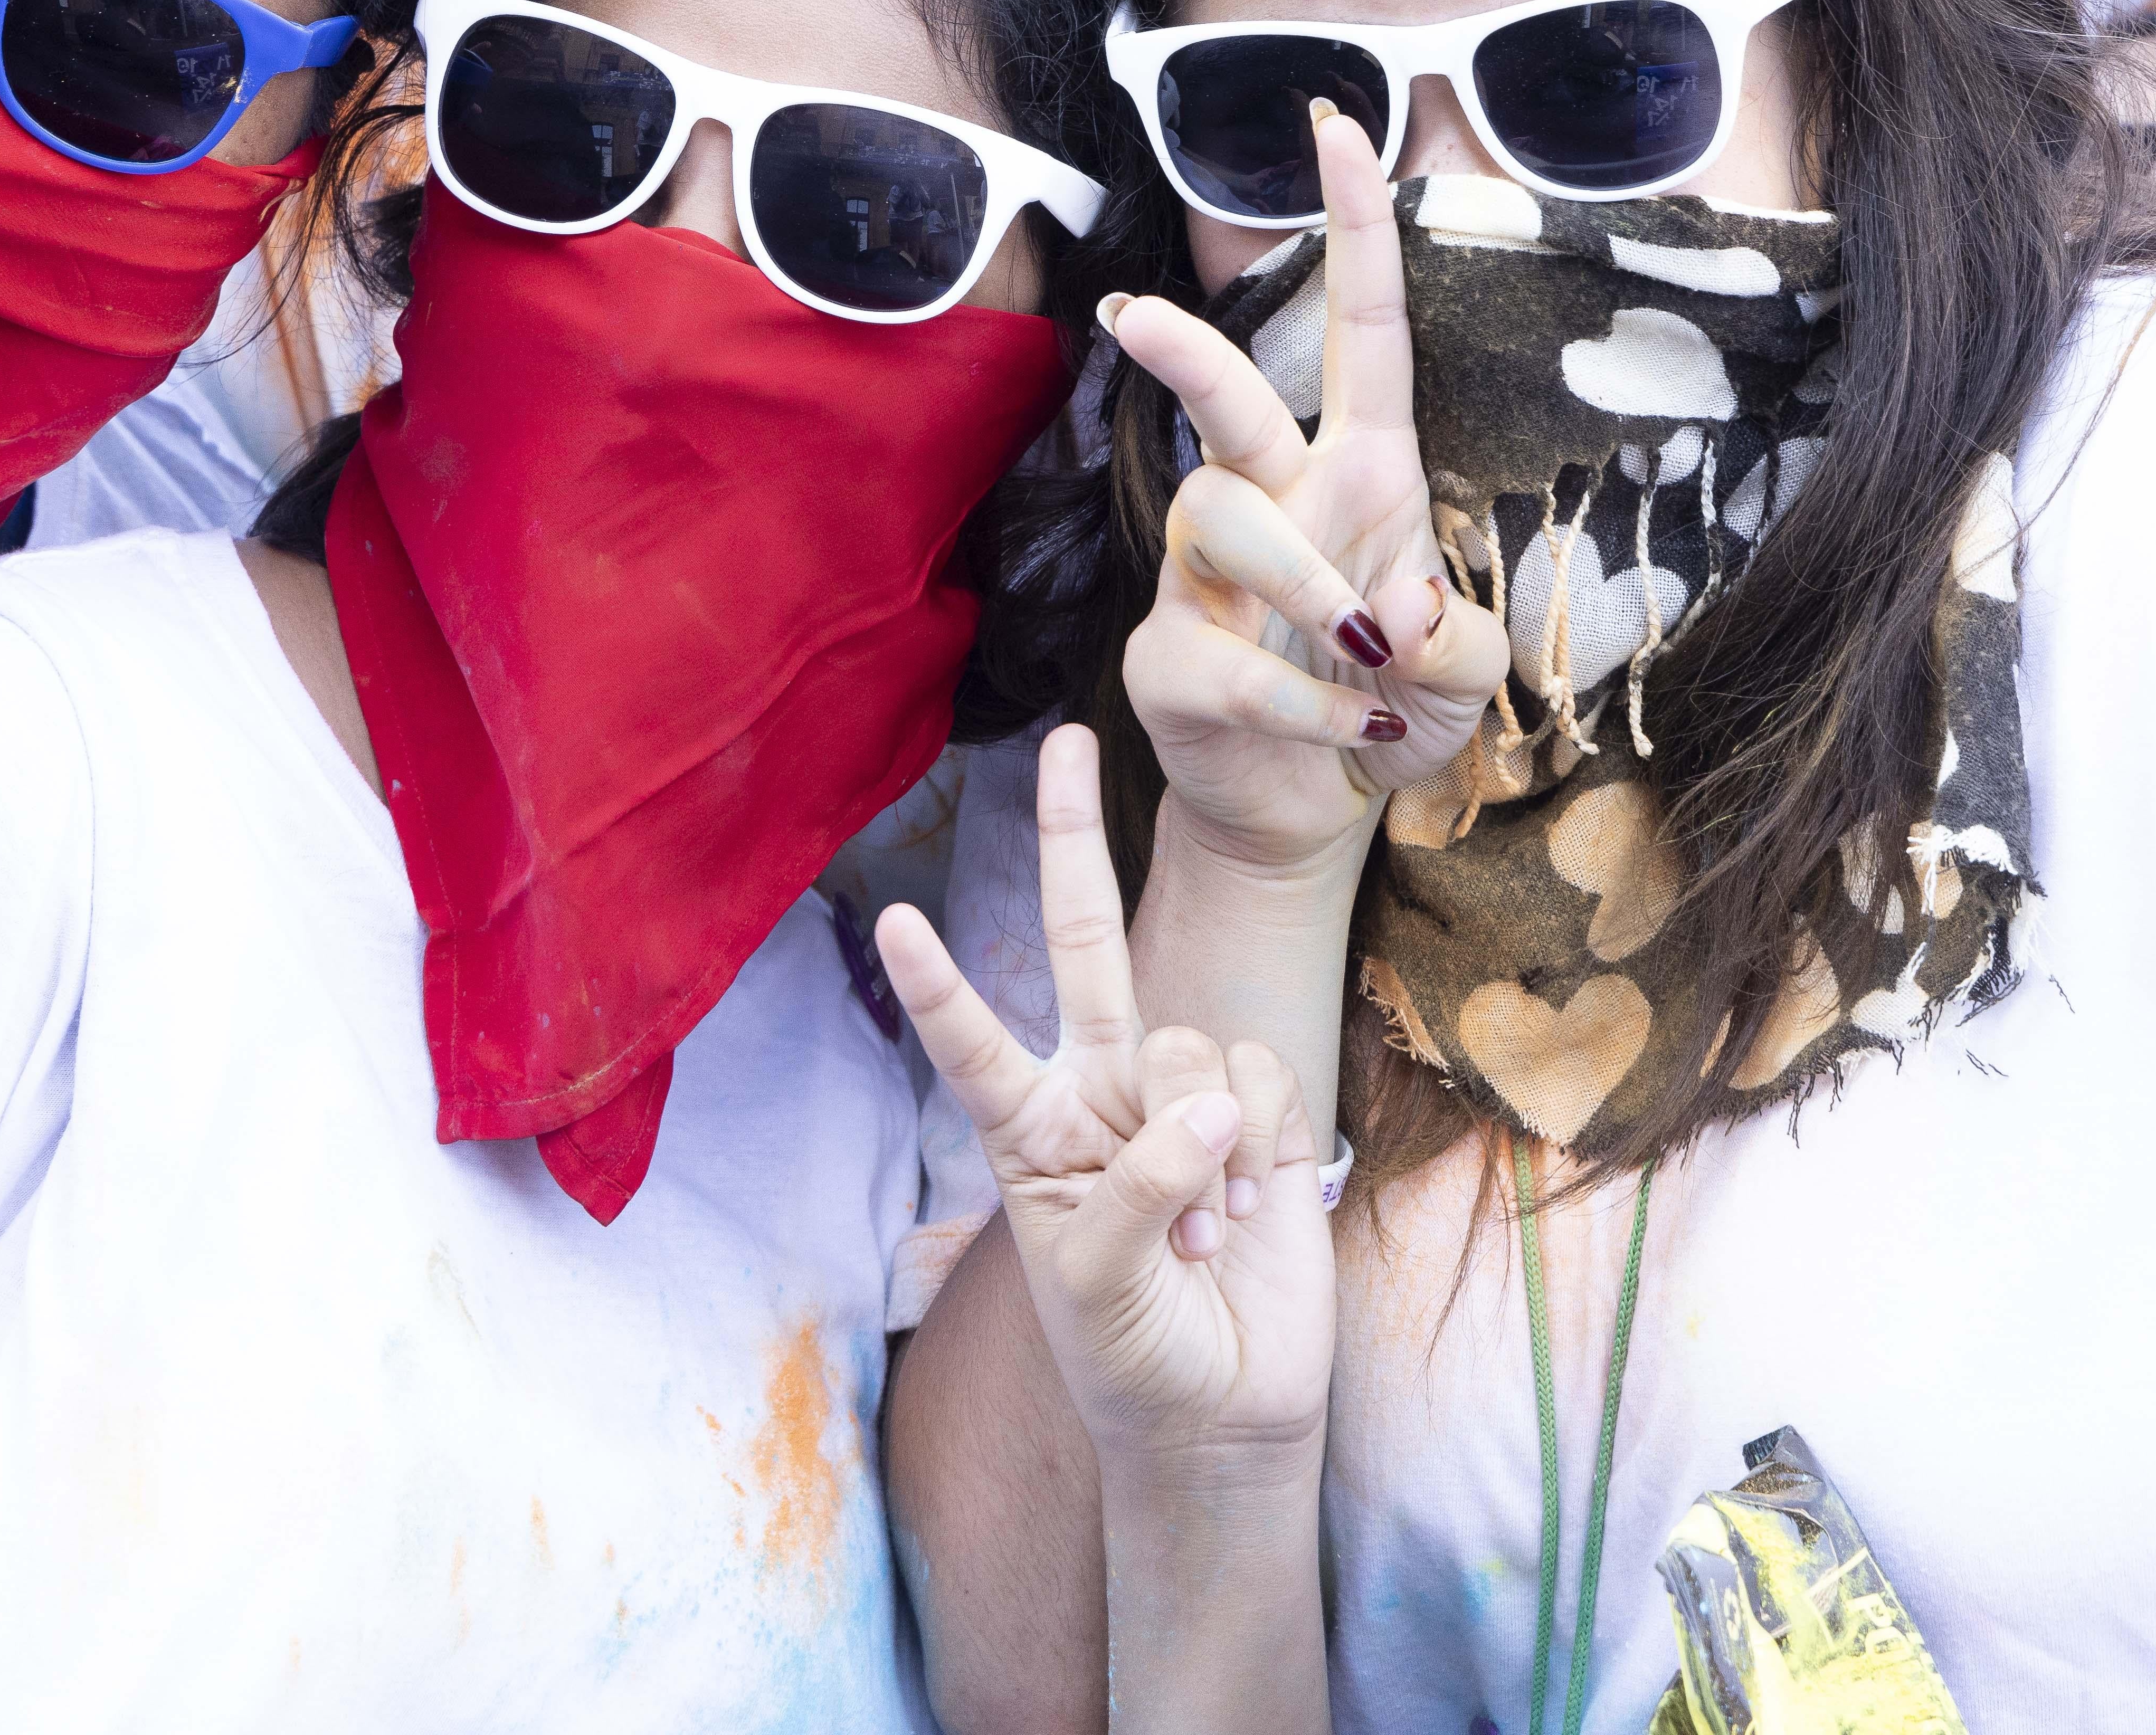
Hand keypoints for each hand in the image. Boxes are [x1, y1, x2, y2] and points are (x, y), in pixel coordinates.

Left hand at [877, 729, 1333, 1472]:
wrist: (1224, 1413)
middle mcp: (1097, 1090)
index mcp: (1028, 1131)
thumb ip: (1136, 1185)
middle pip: (1083, 941)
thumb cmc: (1130, 1355)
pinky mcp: (1260, 1114)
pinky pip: (1257, 1077)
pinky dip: (1257, 1146)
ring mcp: (1179, 1096)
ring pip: (1184, 1038)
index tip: (894, 920)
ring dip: (1198, 1139)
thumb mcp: (1092, 1284)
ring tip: (1197, 1232)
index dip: (939, 984)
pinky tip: (1249, 1211)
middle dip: (1074, 840)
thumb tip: (1208, 1098)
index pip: (973, 1041)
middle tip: (1067, 742)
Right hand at [1105, 109, 1508, 880]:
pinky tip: (1358, 740)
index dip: (1354, 228)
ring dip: (1303, 585)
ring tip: (1367, 662)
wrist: (1316, 810)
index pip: (1361, 330)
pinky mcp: (1171, 660)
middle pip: (1226, 399)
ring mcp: (1211, 580)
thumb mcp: (1469, 680)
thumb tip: (1400, 604)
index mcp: (1364, 476)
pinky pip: (1228, 660)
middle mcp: (1282, 504)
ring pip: (1227, 520)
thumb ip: (1464, 641)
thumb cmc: (1395, 709)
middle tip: (1134, 316)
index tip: (1339, 128)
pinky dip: (1308, 708)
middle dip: (1184, 350)